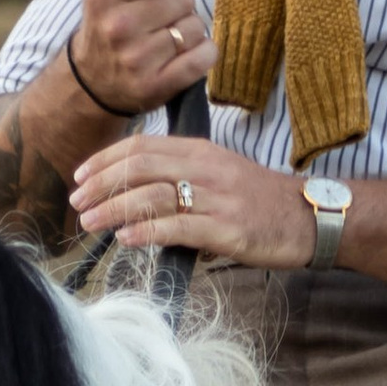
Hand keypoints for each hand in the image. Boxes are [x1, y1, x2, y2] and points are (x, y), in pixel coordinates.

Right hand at [64, 0, 216, 114]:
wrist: (92, 82)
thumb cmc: (111, 23)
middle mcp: (118, 27)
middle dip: (179, 4)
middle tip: (161, 17)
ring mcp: (137, 60)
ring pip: (195, 27)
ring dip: (189, 31)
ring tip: (168, 38)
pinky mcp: (156, 87)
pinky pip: (204, 58)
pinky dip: (204, 54)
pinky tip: (186, 55)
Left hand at [68, 133, 315, 265]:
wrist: (309, 218)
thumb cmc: (260, 202)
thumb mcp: (220, 176)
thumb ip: (181, 178)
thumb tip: (136, 195)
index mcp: (201, 151)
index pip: (142, 147)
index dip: (106, 160)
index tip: (81, 177)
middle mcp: (206, 168)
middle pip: (140, 167)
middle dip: (102, 184)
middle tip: (77, 203)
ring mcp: (216, 197)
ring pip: (153, 195)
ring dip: (114, 209)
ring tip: (90, 222)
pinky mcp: (227, 228)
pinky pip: (178, 226)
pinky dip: (147, 231)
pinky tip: (126, 238)